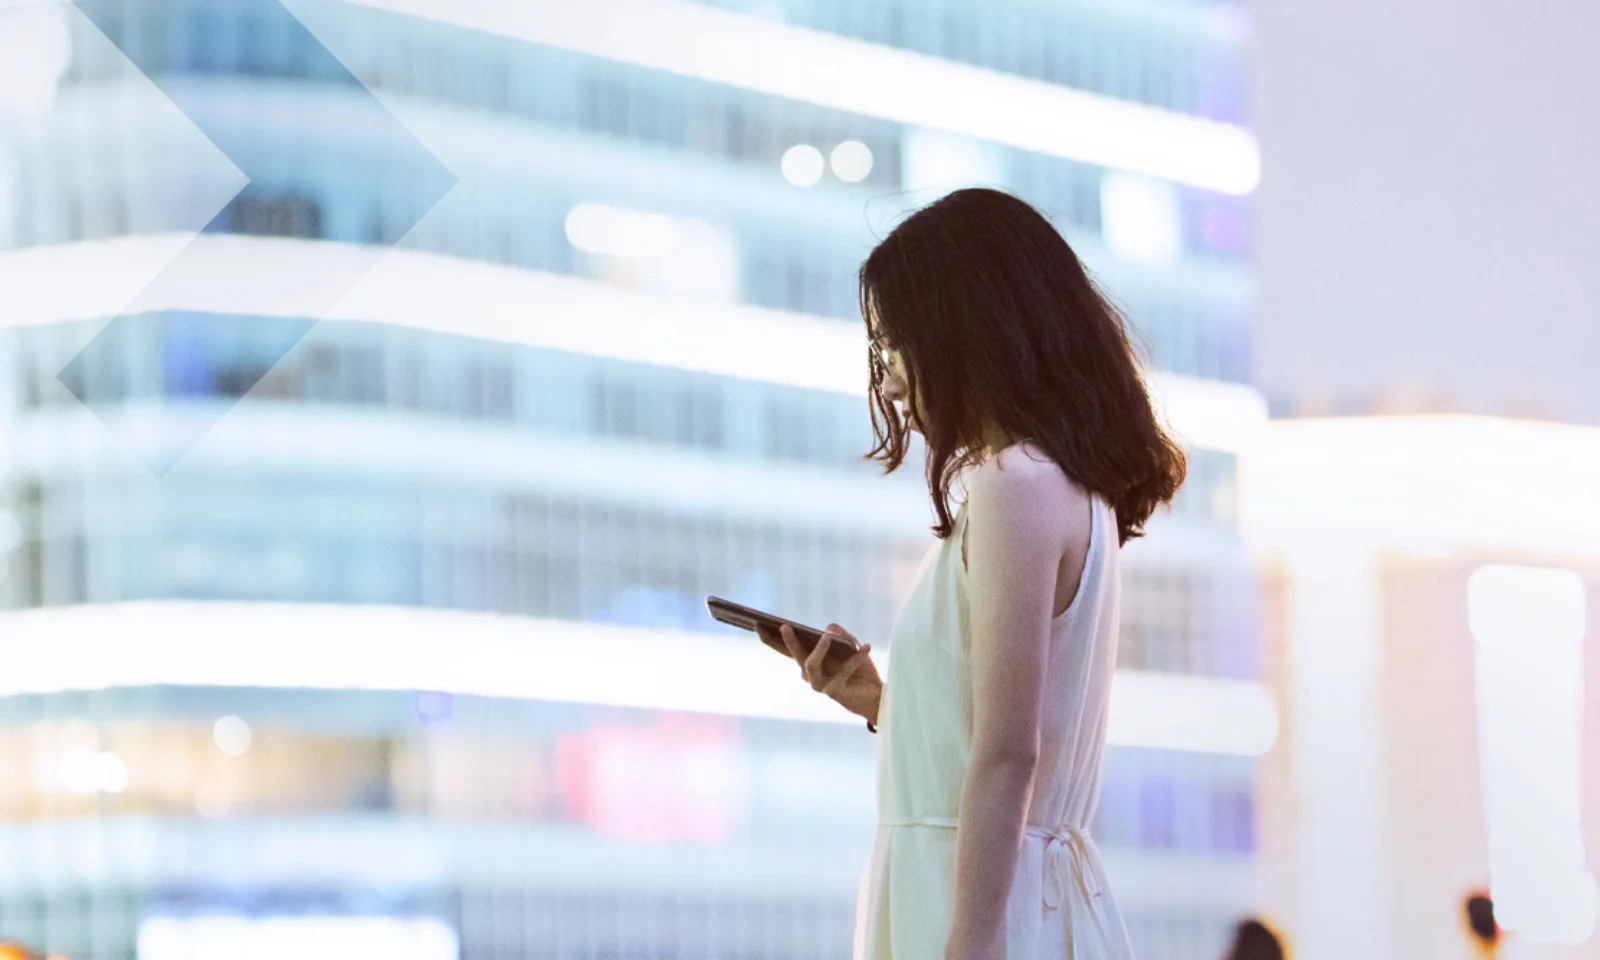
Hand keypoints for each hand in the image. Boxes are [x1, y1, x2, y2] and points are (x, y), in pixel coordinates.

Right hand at [758, 622, 882, 725]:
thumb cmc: (862, 671)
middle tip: (784, 627)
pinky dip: (854, 658)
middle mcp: (811, 674)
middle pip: (795, 656)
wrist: (878, 695)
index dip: (773, 639)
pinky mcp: (832, 692)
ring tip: (827, 635)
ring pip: (810, 665)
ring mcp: (819, 685)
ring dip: (819, 649)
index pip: (790, 649)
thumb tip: (829, 627)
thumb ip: (842, 636)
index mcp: (812, 662)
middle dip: (789, 641)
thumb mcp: (853, 647)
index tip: (759, 626)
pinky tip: (866, 647)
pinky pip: (841, 672)